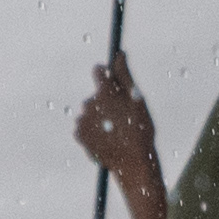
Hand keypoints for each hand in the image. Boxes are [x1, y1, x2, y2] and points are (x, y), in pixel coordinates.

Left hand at [75, 55, 169, 218]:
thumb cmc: (140, 130)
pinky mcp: (79, 135)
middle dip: (106, 101)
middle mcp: (89, 103)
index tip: (116, 87)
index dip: (108, 77)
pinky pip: (84, 127)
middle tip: (123, 117)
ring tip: (116, 131)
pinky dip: (93, 131)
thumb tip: (119, 53)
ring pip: (91, 112)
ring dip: (100, 117)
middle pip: (96, 95)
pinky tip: (107, 139)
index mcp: (105, 91)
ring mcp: (82, 120)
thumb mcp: (138, 100)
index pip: (99, 72)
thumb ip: (125, 75)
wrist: (133, 164)